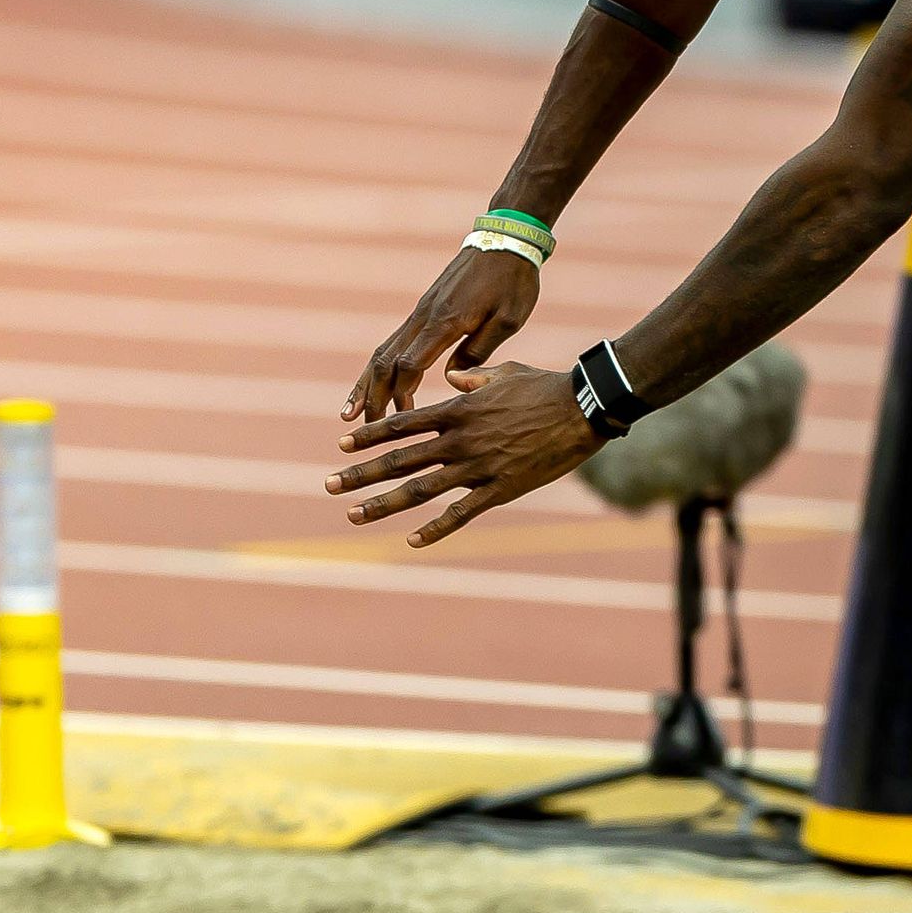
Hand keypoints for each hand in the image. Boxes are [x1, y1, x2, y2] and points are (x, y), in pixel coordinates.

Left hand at [327, 363, 596, 546]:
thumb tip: (450, 375)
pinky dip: (435, 528)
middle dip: (360, 473)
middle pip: (400, 459)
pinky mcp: (501, 489)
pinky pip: (461, 513)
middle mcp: (460, 439)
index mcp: (459, 409)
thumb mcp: (505, 372)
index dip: (370, 436)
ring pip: (421, 489)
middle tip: (328, 485)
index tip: (342, 445)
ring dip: (383, 503)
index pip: (403, 424)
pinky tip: (411, 540)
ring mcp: (478, 466)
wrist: (584, 408)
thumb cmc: (546, 385)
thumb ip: (473, 376)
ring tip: (353, 514)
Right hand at [347, 245, 541, 423]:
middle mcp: (425, 317)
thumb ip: (479, 350)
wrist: (505, 240)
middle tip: (361, 427)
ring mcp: (421, 311)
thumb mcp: (508, 319)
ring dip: (366, 382)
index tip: (402, 419)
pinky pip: (394, 341)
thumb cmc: (513, 281)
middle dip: (372, 396)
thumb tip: (449, 379)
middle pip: (386, 361)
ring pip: (383, 351)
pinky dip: (380, 366)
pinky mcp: (423, 309)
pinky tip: (375, 382)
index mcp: (447, 322)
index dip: (401, 395)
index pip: (410, 365)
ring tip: (351, 411)